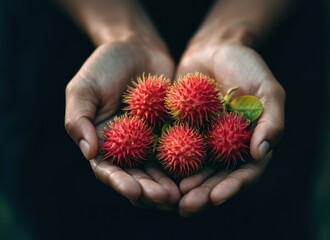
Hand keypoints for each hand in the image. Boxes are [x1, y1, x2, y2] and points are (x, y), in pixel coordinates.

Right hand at [64, 36, 179, 208]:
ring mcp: (152, 142)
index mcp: (104, 143)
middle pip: (138, 177)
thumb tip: (89, 153)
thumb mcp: (83, 88)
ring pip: (160, 171)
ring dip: (169, 184)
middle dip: (150, 190)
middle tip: (165, 199)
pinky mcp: (172, 131)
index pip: (110, 171)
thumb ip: (79, 120)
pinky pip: (180, 150)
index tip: (133, 190)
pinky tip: (197, 173)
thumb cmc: (105, 65)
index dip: (120, 183)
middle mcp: (128, 148)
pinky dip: (187, 164)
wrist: (138, 47)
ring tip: (181, 194)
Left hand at [176, 43, 284, 215]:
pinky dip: (167, 164)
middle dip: (203, 194)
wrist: (215, 49)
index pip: (245, 173)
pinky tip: (156, 174)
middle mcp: (226, 148)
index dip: (232, 187)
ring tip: (171, 197)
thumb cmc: (246, 66)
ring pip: (194, 170)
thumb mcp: (266, 89)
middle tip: (187, 207)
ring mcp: (204, 142)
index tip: (217, 197)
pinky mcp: (183, 131)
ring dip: (183, 186)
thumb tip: (262, 153)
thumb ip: (271, 120)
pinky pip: (174, 150)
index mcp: (249, 144)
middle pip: (216, 178)